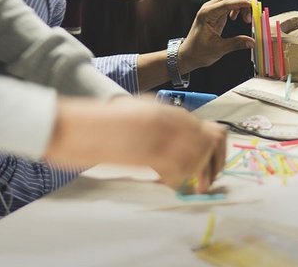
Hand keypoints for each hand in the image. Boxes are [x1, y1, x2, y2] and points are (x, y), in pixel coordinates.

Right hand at [44, 97, 227, 192]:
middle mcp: (171, 122)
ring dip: (198, 174)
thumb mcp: (142, 112)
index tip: (212, 164)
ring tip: (191, 185)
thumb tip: (186, 141)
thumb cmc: (108, 121)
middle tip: (207, 179)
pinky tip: (170, 183)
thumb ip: (166, 122)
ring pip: (200, 158)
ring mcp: (162, 137)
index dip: (215, 150)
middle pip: (213, 142)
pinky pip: (178, 171)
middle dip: (215, 163)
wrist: (82, 125)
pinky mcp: (150, 154)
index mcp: (170, 112)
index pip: (211, 130)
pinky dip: (178, 181)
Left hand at [179, 0, 254, 71]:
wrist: (188, 54)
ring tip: (244, 18)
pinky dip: (236, 7)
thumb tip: (252, 42)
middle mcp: (208, 8)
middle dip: (242, 3)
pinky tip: (236, 18)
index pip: (226, 2)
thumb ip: (236, 44)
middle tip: (248, 19)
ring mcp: (212, 9)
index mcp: (206, 14)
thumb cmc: (199, 52)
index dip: (241, 3)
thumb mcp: (219, 49)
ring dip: (240, 4)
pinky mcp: (216, 12)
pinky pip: (229, 3)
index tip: (252, 6)